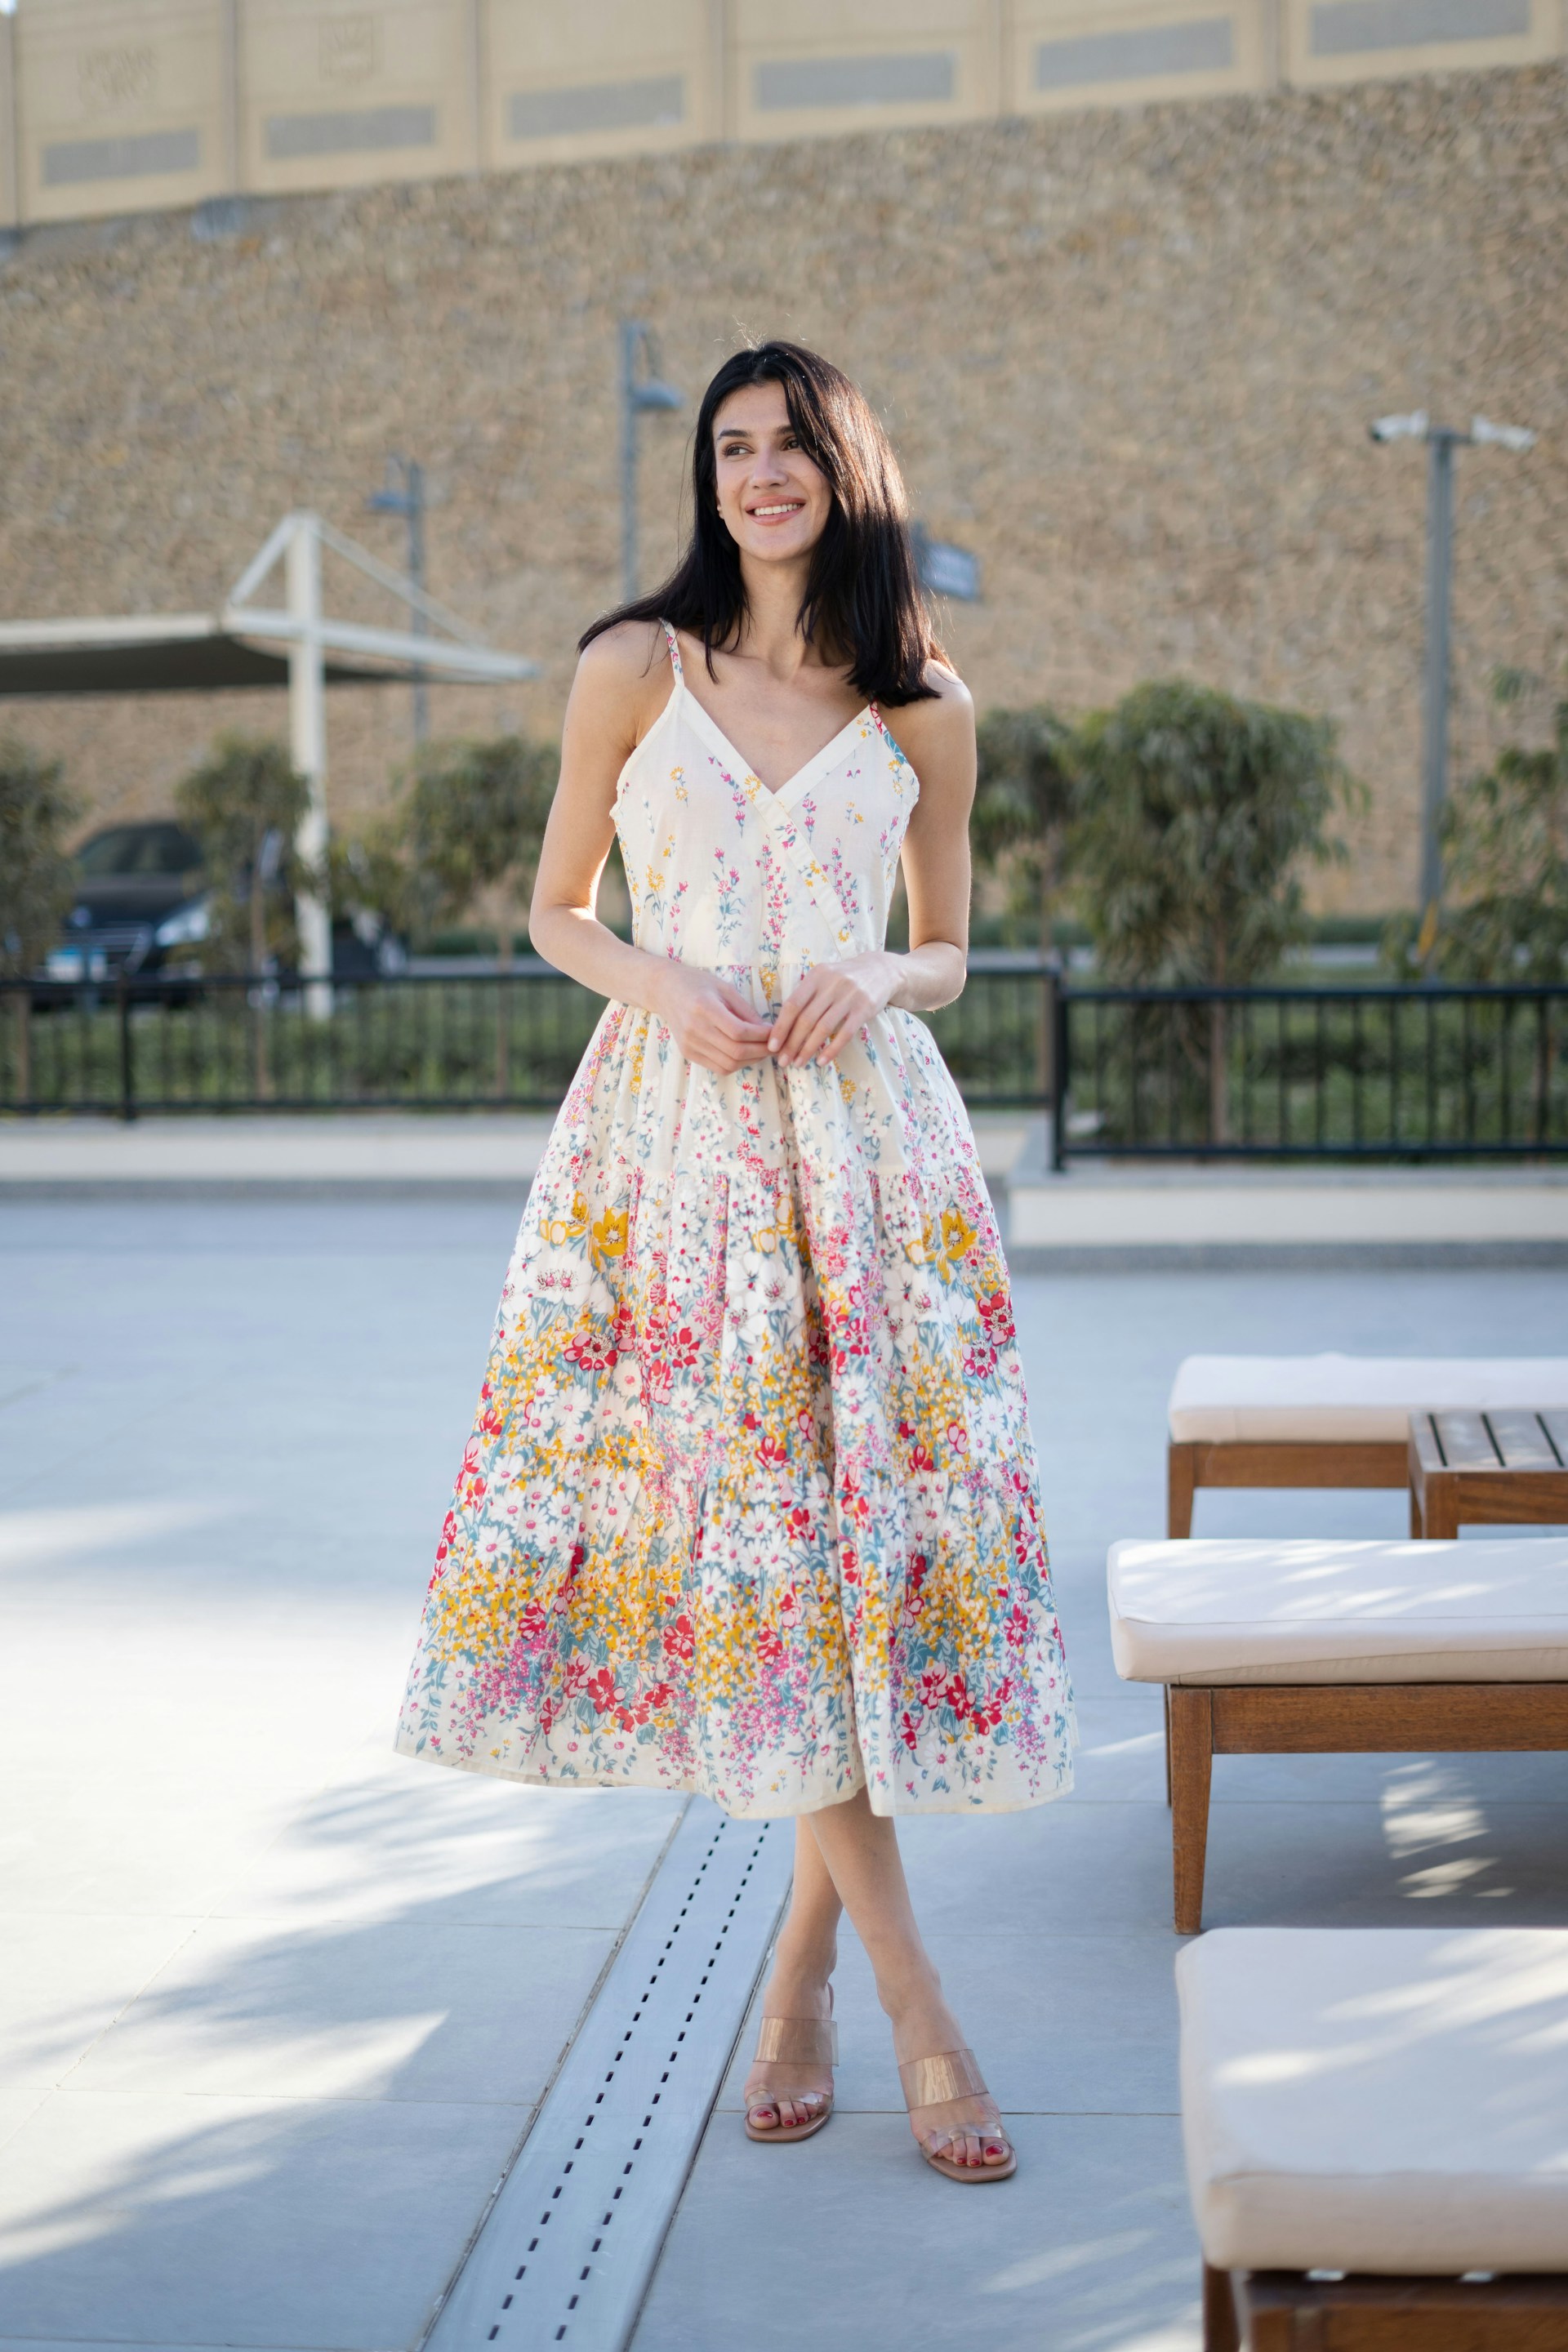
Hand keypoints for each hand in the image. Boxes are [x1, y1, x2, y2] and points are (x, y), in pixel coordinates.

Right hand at [654, 963, 773, 1073]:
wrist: (665, 990)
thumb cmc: (698, 984)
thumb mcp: (725, 989)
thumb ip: (746, 1011)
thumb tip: (768, 1031)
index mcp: (704, 1008)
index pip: (739, 1031)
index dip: (761, 1036)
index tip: (773, 1032)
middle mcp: (694, 1029)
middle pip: (735, 1051)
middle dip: (760, 1051)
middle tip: (774, 1045)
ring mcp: (689, 1044)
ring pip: (728, 1064)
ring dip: (750, 1061)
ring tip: (762, 1051)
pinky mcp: (688, 1053)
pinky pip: (717, 1067)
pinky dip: (736, 1064)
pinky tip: (745, 1054)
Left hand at [768, 953, 898, 1066]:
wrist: (881, 970)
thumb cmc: (844, 978)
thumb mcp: (824, 977)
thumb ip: (806, 995)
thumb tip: (783, 1025)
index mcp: (816, 976)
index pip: (793, 1004)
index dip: (781, 1027)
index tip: (772, 1046)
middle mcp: (831, 984)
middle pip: (806, 1019)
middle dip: (792, 1043)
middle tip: (783, 1061)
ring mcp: (849, 996)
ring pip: (823, 1028)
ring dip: (808, 1049)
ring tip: (799, 1063)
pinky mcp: (864, 1009)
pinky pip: (845, 1034)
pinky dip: (831, 1049)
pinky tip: (821, 1061)